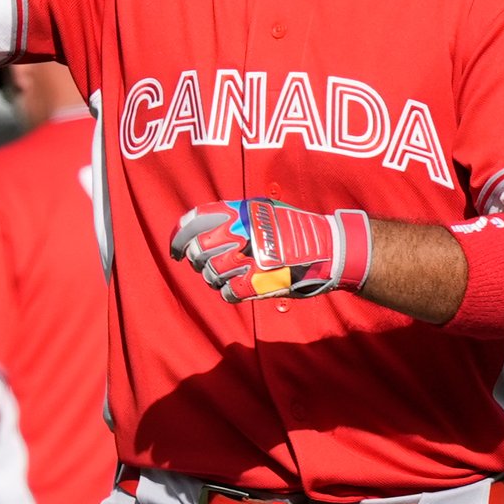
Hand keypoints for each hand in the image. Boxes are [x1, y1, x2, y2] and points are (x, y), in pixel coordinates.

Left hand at [170, 197, 371, 301]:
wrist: (328, 249)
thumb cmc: (295, 228)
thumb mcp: (264, 210)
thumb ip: (234, 216)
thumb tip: (200, 229)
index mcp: (240, 212)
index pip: (194, 221)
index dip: (178, 237)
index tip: (175, 248)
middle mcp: (241, 233)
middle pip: (197, 251)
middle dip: (198, 261)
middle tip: (206, 265)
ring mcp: (249, 259)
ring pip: (211, 275)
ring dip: (216, 278)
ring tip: (231, 275)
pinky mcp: (258, 283)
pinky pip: (228, 293)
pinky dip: (231, 292)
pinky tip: (242, 287)